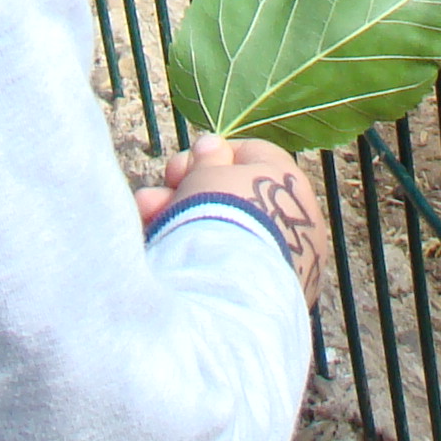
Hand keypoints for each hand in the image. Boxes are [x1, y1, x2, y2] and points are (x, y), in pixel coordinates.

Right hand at [137, 135, 332, 307]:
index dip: (208, 157)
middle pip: (230, 198)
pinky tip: (160, 253)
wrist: (231, 285)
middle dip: (184, 194)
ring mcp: (284, 260)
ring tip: (146, 222)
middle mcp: (295, 221)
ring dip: (178, 222)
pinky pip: (224, 264)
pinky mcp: (267, 295)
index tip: (177, 169)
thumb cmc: (222, 214)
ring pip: (222, 231)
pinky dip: (197, 257)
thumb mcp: (208, 173)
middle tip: (152, 199)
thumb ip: (208, 158)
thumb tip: (212, 146)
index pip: (251, 155)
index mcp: (290, 181)